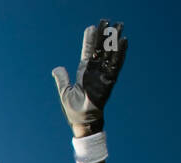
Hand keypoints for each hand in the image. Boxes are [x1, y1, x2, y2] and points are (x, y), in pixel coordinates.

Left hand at [52, 20, 126, 134]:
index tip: (91, 27)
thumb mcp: (65, 91)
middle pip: (100, 49)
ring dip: (113, 40)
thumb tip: (56, 68)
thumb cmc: (74, 109)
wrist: (82, 121)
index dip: (90, 40)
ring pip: (109, 53)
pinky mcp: (110, 81)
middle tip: (107, 21)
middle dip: (103, 36)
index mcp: (84, 72)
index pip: (88, 52)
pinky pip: (117, 64)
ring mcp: (103, 74)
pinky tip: (123, 42)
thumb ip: (62, 78)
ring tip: (118, 26)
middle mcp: (95, 71)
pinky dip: (120, 53)